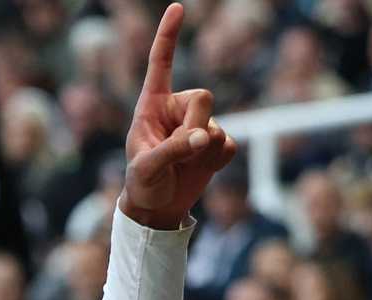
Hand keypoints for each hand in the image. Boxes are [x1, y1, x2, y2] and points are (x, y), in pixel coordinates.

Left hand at [121, 3, 237, 229]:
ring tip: (183, 165)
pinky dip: (218, 160)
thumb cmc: (142, 184)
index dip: (169, 37)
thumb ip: (173, 150)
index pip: (162, 64)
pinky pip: (230, 144)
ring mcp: (199, 126)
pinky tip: (202, 170)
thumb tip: (203, 136)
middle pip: (204, 97)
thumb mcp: (147, 167)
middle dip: (197, 124)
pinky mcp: (215, 145)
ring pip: (218, 124)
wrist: (157, 209)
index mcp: (152, 105)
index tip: (178, 8)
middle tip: (181, 149)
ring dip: (204, 149)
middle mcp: (177, 110)